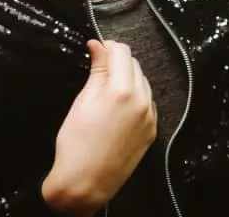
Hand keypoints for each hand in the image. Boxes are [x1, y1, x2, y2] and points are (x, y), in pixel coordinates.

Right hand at [41, 40, 156, 214]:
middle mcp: (141, 101)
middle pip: (133, 63)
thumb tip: (97, 45)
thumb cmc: (76, 144)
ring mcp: (149, 116)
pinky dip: (135, 96)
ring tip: (107, 91)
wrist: (85, 183)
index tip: (97, 50)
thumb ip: (97, 69)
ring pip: (142, 80)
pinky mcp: (152, 129)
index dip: (107, 47)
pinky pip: (147, 101)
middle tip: (99, 70)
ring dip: (127, 78)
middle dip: (117, 62)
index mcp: (121, 90)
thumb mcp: (82, 100)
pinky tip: (118, 107)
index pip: (121, 51)